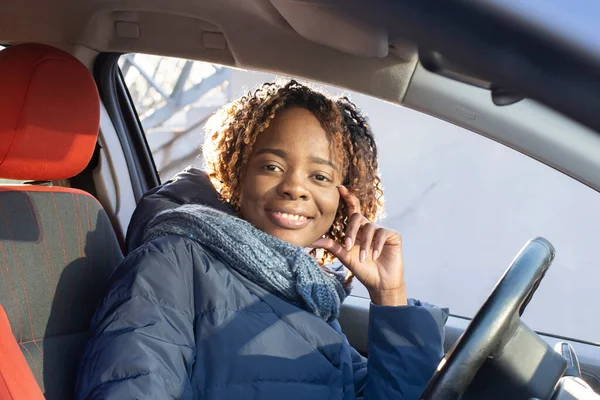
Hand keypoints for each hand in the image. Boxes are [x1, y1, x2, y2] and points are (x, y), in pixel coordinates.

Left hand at [312, 186, 406, 305]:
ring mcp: (381, 231)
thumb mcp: (345, 257)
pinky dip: (377, 245)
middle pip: (358, 217)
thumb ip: (332, 246)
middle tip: (348, 246)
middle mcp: (369, 227)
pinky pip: (383, 233)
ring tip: (362, 258)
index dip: (347, 197)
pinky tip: (374, 256)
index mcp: (357, 230)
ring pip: (369, 228)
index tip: (338, 188)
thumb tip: (313, 240)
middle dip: (351, 231)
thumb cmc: (363, 269)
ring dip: (364, 244)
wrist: (380, 283)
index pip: (352, 210)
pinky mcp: (393, 236)